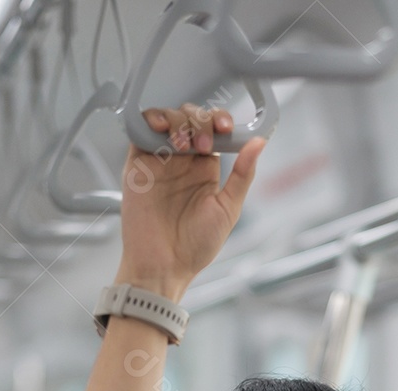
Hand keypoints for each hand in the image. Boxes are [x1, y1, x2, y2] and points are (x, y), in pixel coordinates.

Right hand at [115, 105, 265, 300]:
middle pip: (190, 118)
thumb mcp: (228, 209)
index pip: (213, 130)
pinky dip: (151, 120)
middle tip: (203, 145)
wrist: (164, 265)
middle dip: (200, 121)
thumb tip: (259, 143)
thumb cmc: (196, 246)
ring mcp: (159, 160)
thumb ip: (243, 175)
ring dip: (178, 120)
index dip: (219, 120)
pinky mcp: (137, 163)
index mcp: (205, 169)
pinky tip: (162, 129)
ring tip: (183, 145)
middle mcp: (182, 161)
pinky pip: (141, 129)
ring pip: (167, 118)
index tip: (226, 127)